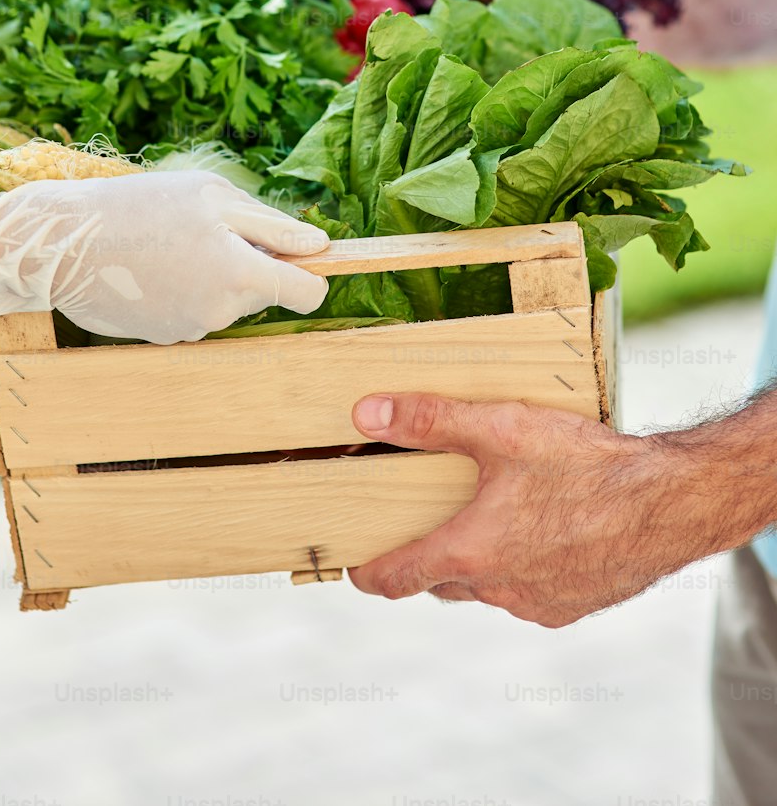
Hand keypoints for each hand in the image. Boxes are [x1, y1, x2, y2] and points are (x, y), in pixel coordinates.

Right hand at [0, 170, 328, 343]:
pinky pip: (194, 311)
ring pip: (226, 301)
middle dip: (248, 265)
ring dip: (213, 275)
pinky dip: (184, 290)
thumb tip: (321, 247)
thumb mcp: (213, 196)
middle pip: (263, 293)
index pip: (308, 294)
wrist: (64, 243)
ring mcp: (190, 330)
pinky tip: (152, 265)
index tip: (294, 256)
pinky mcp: (163, 337)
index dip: (309, 274)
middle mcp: (221, 313)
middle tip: (205, 229)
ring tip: (169, 243)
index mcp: (242, 275)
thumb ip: (273, 226)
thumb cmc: (140, 206)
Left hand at [346, 393, 700, 626]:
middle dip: (425, 559)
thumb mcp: (500, 429)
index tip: (353, 568)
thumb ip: (430, 421)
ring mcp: (537, 604)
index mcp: (470, 552)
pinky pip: (528, 594)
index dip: (369, 574)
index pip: (398, 578)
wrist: (667, 504)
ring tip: (483, 519)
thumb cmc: (584, 466)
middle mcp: (498, 589)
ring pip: (486, 589)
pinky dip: (519, 569)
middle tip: (418, 528)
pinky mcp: (572, 607)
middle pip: (441, 583)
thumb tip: (367, 414)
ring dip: (476, 563)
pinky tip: (537, 533)